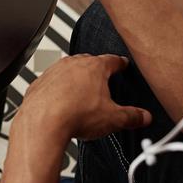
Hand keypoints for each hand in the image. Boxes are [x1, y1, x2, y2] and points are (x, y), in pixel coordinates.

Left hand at [15, 54, 150, 146]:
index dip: (119, 63)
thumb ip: (131, 116)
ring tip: (81, 93)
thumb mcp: (113, 119)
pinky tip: (61, 101)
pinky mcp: (40, 82)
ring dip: (75, 78)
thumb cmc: (75, 115)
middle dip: (96, 69)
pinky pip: (52, 81)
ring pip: (68, 69)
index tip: (122, 64)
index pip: (112, 60)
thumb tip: (143, 117)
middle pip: (89, 61)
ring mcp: (54, 71)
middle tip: (102, 80)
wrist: (42, 121)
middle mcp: (73, 64)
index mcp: (95, 68)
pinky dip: (57, 88)